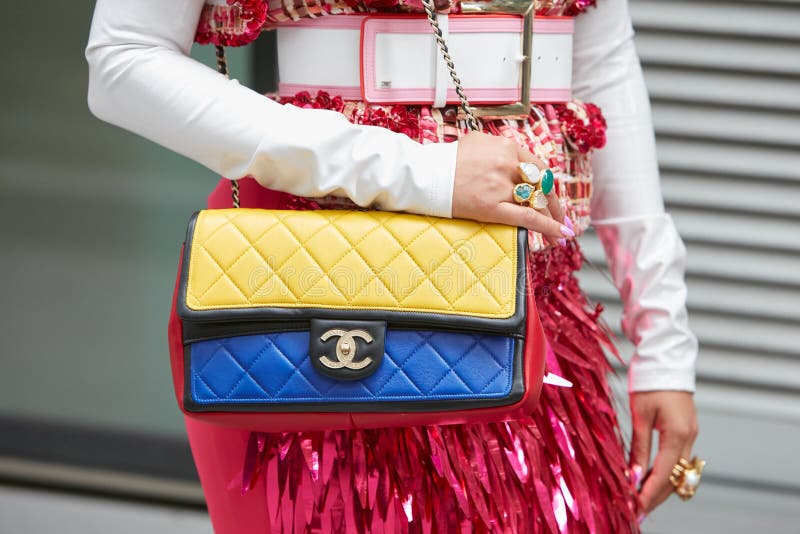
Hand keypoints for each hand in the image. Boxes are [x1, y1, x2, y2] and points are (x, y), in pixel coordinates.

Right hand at [452, 132, 571, 241]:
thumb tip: (510, 159)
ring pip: (536, 202)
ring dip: (552, 216)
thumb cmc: (445, 161)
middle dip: (554, 202)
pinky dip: (548, 226)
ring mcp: (501, 187)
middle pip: (542, 185)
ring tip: (560, 228)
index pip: (537, 166)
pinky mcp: (493, 207)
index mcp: (505, 147)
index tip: (550, 192)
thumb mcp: (476, 142)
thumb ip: (498, 150)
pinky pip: (528, 217)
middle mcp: (507, 164)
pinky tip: (560, 234)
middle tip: (560, 214)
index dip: (547, 182)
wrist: (424, 176)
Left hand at [629, 391, 698, 514]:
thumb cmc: (649, 381)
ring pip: (678, 471)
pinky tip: (651, 478)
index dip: (649, 493)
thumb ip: (639, 447)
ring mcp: (691, 434)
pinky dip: (665, 472)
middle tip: (637, 511)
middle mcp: (689, 438)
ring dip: (661, 486)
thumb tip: (634, 475)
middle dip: (656, 496)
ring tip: (641, 500)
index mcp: (678, 434)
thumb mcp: (640, 415)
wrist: (665, 357)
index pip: (664, 474)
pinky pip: (678, 459)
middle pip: (675, 478)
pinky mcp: (687, 429)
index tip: (635, 508)